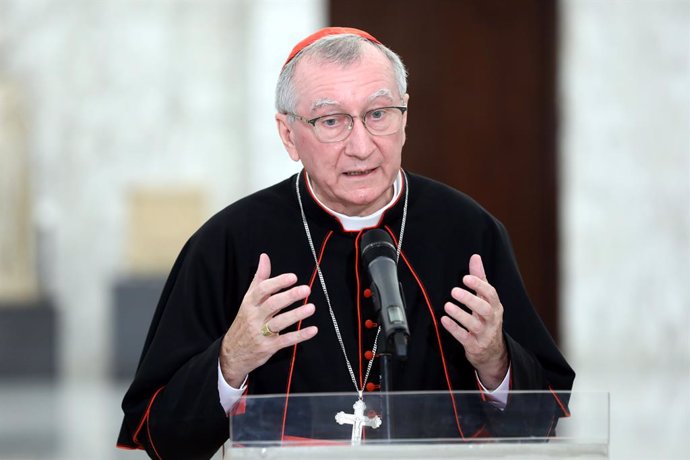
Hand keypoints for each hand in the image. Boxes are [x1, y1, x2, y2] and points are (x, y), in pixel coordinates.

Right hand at [219, 253, 317, 386]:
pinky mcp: (268, 347)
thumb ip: (259, 279)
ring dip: (296, 315)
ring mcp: (261, 333)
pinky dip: (299, 335)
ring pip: (279, 322)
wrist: (231, 353)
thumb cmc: (244, 322)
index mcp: (250, 304)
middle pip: (272, 305)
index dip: (278, 282)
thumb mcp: (248, 300)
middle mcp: (254, 317)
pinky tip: (312, 329)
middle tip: (306, 289)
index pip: (262, 290)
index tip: (292, 277)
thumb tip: (265, 257)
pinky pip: (285, 340)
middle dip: (289, 296)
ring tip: (311, 307)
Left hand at [440, 254, 507, 389]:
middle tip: (455, 291)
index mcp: (495, 306)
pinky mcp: (474, 345)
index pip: (491, 294)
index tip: (466, 278)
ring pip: (474, 324)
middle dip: (470, 300)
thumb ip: (480, 279)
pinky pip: (464, 337)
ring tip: (448, 305)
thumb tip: (475, 257)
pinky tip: (444, 320)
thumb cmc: (487, 320)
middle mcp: (491, 320)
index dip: (479, 285)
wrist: (492, 352)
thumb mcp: (486, 300)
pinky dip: (454, 329)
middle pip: (485, 309)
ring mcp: (484, 334)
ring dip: (460, 315)